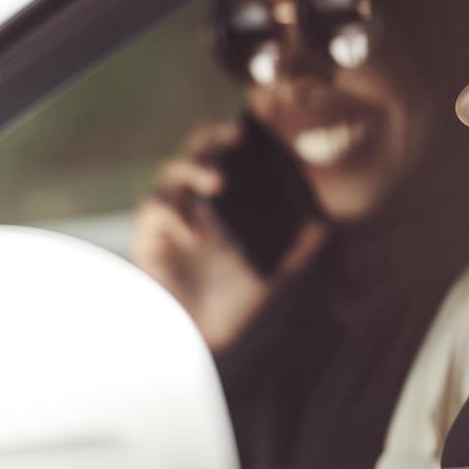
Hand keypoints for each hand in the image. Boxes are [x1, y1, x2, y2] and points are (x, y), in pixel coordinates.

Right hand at [129, 120, 325, 351]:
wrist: (200, 343)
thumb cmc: (231, 306)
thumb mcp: (271, 279)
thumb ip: (294, 254)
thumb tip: (322, 227)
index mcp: (219, 203)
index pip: (222, 155)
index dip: (231, 134)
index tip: (253, 126)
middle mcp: (191, 202)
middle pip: (194, 152)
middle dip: (212, 137)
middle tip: (236, 136)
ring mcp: (167, 218)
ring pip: (171, 173)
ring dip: (195, 171)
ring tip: (218, 183)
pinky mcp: (146, 237)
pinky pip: (154, 208)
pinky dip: (174, 213)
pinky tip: (195, 233)